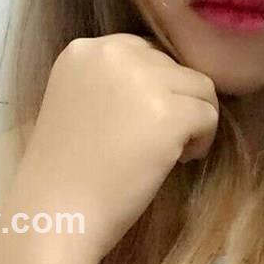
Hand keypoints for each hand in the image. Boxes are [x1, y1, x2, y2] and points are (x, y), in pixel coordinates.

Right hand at [4, 33, 218, 263]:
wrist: (55, 214)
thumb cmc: (62, 171)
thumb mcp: (75, 102)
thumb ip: (112, 81)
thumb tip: (166, 77)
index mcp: (84, 50)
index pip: (143, 51)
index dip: (151, 88)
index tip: (139, 123)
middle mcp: (112, 52)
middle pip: (173, 66)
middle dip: (172, 101)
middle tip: (152, 141)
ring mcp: (143, 80)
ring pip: (199, 86)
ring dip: (192, 118)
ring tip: (169, 152)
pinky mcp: (169, 112)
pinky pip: (209, 114)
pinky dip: (202, 140)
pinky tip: (177, 162)